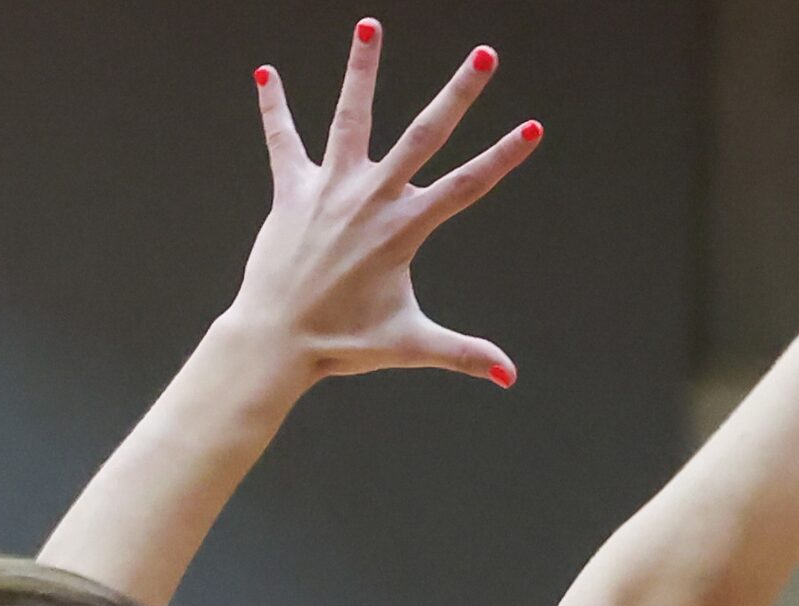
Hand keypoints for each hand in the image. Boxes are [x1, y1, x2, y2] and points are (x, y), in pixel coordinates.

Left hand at [237, 20, 541, 385]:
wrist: (277, 339)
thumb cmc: (344, 345)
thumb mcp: (411, 344)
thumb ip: (463, 354)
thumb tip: (510, 378)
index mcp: (404, 228)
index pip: (467, 185)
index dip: (503, 156)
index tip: (533, 126)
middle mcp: (371, 198)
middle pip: (424, 133)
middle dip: (458, 93)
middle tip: (485, 54)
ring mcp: (330, 188)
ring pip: (351, 116)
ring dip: (361, 69)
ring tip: (369, 25)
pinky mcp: (292, 190)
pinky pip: (283, 140)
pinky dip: (274, 107)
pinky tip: (265, 73)